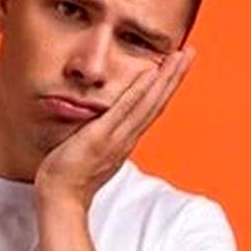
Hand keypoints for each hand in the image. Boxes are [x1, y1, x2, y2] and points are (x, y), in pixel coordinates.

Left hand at [33, 45, 195, 209]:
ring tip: (180, 56)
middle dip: (175, 76)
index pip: (151, 109)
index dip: (166, 87)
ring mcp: (116, 138)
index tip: (177, 66)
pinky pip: (124, 111)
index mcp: (125, 140)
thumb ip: (98, 136)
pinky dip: (140, 91)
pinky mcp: (100, 138)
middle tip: (190, 52)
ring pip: (148, 103)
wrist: (60, 199)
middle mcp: (127, 138)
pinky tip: (151, 73)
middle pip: (158, 102)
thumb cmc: (70, 177)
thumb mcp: (90, 151)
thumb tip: (97, 123)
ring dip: (166, 78)